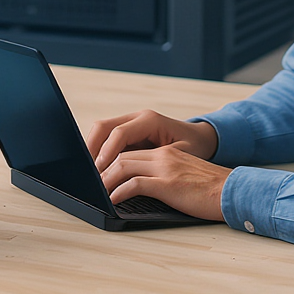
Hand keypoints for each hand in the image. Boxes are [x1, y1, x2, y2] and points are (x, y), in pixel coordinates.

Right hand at [86, 109, 218, 172]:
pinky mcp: (128, 131)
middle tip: (89, 171)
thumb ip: (158, 162)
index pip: (120, 133)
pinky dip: (100, 151)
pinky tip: (99, 167)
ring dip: (93, 149)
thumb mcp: (181, 156)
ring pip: (101, 130)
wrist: (204, 138)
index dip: (107, 151)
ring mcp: (131, 122)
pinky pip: (107, 137)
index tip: (100, 170)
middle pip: (104, 126)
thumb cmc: (195, 148)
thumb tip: (135, 176)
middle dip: (93, 148)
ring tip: (91, 171)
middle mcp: (137, 117)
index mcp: (149, 120)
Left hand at [100, 144, 228, 221]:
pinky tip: (112, 201)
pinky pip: (134, 185)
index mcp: (165, 152)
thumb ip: (164, 174)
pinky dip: (118, 192)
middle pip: (121, 155)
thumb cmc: (211, 189)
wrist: (235, 191)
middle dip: (101, 168)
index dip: (110, 160)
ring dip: (105, 180)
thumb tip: (140, 185)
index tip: (98, 172)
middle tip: (90, 182)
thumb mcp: (183, 174)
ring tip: (96, 191)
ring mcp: (165, 168)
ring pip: (123, 166)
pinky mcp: (168, 184)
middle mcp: (162, 155)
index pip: (129, 150)